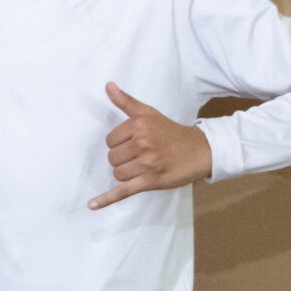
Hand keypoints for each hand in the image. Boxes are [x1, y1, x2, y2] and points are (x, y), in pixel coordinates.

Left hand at [90, 83, 212, 210]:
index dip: (120, 143)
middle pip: (111, 158)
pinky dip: (106, 199)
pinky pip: (123, 191)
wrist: (199, 150)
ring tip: (144, 166)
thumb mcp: (148, 113)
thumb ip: (125, 101)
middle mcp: (142, 143)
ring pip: (117, 174)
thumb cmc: (170, 131)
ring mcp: (147, 164)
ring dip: (126, 173)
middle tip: (142, 155)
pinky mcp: (151, 181)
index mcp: (138, 125)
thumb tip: (107, 85)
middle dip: (123, 159)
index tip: (136, 143)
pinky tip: (91, 205)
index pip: (110, 141)